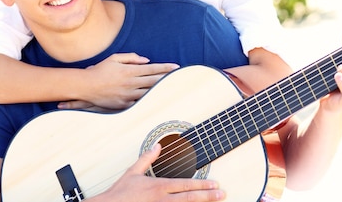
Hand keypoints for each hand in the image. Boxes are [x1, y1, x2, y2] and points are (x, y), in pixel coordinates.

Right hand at [58, 53, 178, 109]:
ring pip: (149, 93)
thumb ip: (131, 57)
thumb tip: (147, 60)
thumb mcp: (115, 58)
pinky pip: (140, 103)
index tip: (176, 67)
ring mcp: (128, 95)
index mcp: (130, 70)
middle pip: (154, 81)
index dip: (165, 68)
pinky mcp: (124, 105)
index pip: (152, 68)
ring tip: (173, 89)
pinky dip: (149, 101)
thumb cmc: (100, 70)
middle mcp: (131, 83)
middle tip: (180, 78)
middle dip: (168, 78)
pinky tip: (158, 100)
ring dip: (161, 90)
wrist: (86, 86)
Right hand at [91, 144, 224, 201]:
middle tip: (222, 194)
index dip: (202, 184)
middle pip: (189, 197)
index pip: (185, 184)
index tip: (215, 184)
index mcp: (158, 186)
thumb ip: (147, 158)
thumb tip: (157, 146)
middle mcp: (161, 199)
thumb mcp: (132, 172)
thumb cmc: (120, 193)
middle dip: (208, 196)